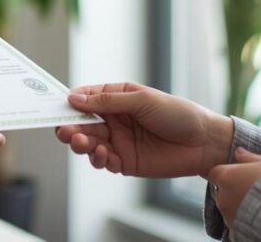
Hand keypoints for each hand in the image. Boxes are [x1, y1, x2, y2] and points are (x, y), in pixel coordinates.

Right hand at [55, 82, 233, 178]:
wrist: (203, 142)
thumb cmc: (177, 114)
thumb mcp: (141, 100)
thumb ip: (108, 101)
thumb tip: (75, 99)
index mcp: (117, 98)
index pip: (86, 99)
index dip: (70, 103)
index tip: (57, 108)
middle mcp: (114, 120)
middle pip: (83, 123)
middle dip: (71, 127)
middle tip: (65, 131)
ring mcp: (118, 142)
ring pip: (89, 143)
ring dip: (81, 144)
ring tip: (82, 142)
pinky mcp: (125, 162)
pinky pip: (103, 161)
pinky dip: (98, 159)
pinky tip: (102, 154)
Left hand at [208, 148, 260, 231]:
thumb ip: (251, 157)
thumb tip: (239, 152)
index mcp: (226, 177)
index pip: (216, 174)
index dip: (228, 175)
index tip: (241, 176)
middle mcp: (222, 198)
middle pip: (223, 193)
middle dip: (235, 192)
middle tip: (257, 192)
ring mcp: (228, 217)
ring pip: (230, 210)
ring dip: (241, 209)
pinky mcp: (236, 233)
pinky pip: (237, 227)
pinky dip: (246, 224)